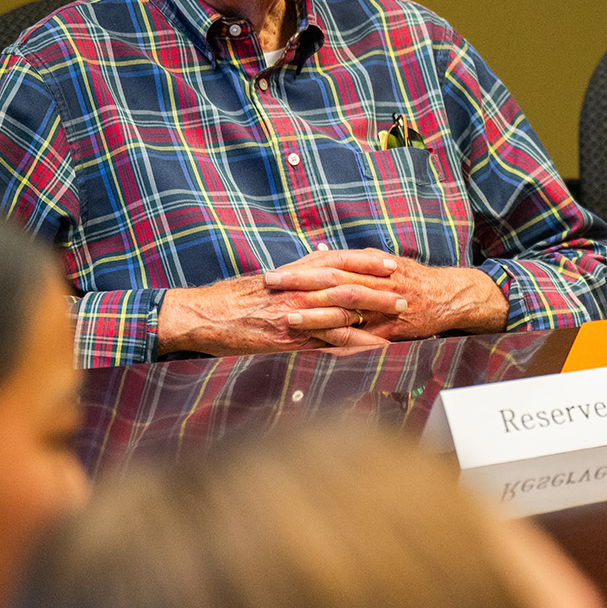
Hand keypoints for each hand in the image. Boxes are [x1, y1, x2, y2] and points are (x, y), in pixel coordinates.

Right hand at [156, 265, 391, 356]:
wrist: (203, 315)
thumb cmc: (233, 298)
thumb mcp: (267, 281)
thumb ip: (296, 276)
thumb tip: (319, 267)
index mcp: (292, 272)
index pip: (337, 261)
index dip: (366, 261)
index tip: (390, 261)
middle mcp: (296, 288)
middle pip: (346, 283)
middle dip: (378, 287)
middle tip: (403, 291)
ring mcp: (293, 312)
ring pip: (341, 310)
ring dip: (373, 314)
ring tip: (398, 317)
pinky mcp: (287, 336)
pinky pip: (325, 339)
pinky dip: (352, 342)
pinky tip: (373, 346)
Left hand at [265, 249, 507, 342]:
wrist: (450, 296)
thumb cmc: (413, 279)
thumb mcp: (384, 262)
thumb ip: (352, 261)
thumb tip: (317, 253)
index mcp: (371, 264)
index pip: (329, 264)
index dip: (300, 269)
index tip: (273, 274)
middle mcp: (377, 281)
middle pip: (333, 281)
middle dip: (301, 284)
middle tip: (272, 289)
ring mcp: (386, 306)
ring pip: (348, 309)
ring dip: (318, 314)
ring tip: (291, 318)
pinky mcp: (395, 329)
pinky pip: (367, 338)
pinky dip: (346, 343)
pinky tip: (324, 349)